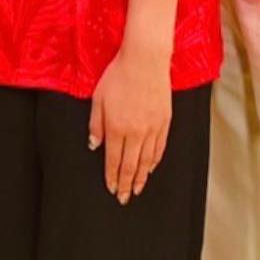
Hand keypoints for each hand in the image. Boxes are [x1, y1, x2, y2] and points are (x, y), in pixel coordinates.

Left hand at [88, 46, 170, 202]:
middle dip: (126, 184)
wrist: (145, 60)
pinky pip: (160, 148)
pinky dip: (155, 161)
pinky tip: (151, 168)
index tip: (111, 189)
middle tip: (124, 198)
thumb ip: (96, 124)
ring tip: (137, 189)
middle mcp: (136, 132)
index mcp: (117, 128)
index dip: (111, 178)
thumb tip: (94, 145)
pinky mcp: (165, 122)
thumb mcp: (98, 99)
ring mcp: (152, 128)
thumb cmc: (118, 76)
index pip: (113, 161)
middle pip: (130, 166)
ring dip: (141, 177)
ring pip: (147, 160)